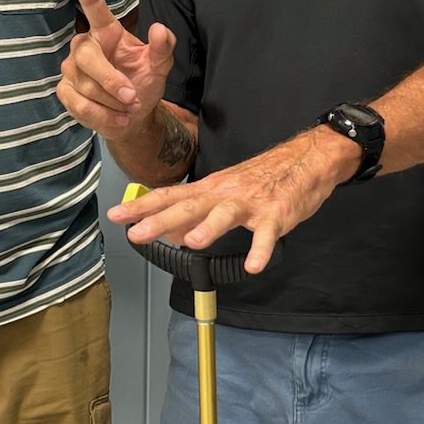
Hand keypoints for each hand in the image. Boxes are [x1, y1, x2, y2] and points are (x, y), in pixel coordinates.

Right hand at [56, 0, 175, 136]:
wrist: (132, 119)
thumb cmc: (142, 84)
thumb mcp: (160, 67)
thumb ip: (163, 48)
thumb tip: (160, 29)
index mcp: (106, 32)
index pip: (92, 4)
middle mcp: (84, 46)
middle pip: (86, 56)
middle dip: (110, 80)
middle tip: (132, 96)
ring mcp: (70, 70)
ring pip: (85, 86)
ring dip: (113, 102)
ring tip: (129, 108)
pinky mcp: (65, 93)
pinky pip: (79, 105)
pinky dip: (103, 116)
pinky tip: (118, 119)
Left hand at [108, 126, 356, 274]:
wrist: (307, 159)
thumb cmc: (265, 178)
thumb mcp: (226, 194)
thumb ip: (198, 215)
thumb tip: (173, 235)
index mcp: (211, 189)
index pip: (169, 197)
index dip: (142, 207)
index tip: (115, 216)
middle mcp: (225, 194)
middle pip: (188, 206)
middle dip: (160, 220)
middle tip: (137, 232)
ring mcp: (251, 203)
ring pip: (226, 214)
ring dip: (209, 228)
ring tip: (193, 244)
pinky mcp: (276, 214)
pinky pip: (268, 234)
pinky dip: (261, 249)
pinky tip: (254, 265)